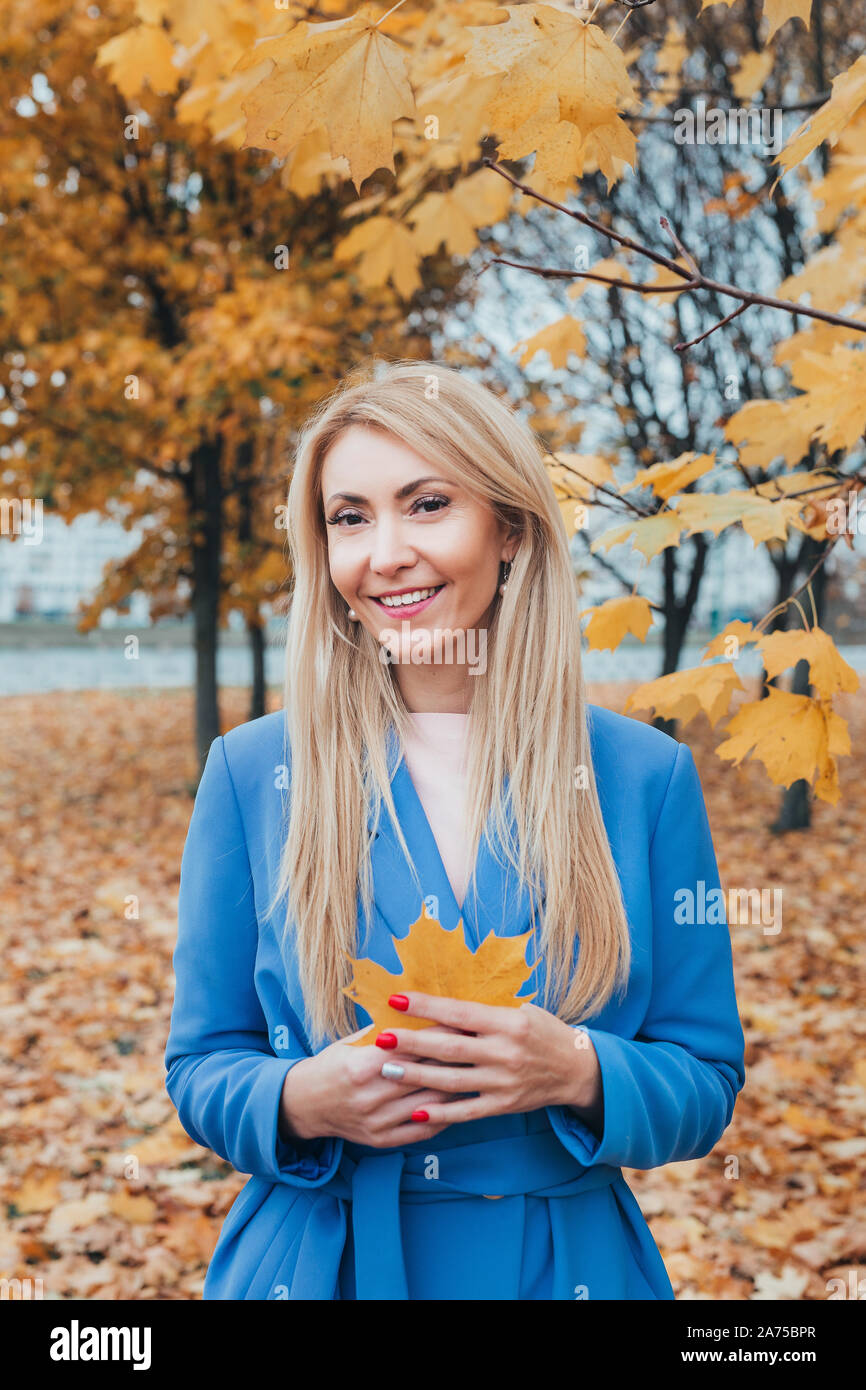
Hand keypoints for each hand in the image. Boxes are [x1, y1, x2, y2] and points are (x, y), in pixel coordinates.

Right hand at [279, 1023, 466, 1149]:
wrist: (304, 1104)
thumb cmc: (331, 1065)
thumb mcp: (350, 1042)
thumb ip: (383, 1031)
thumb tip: (420, 1012)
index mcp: (362, 1065)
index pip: (411, 1046)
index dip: (440, 1034)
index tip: (464, 1023)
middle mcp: (371, 1096)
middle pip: (424, 1074)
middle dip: (454, 1058)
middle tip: (479, 1046)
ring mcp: (377, 1121)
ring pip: (429, 1103)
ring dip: (455, 1087)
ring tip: (476, 1073)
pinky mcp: (382, 1140)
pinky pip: (423, 1130)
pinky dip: (444, 1116)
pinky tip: (461, 1104)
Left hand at [373, 994, 602, 1127]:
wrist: (577, 1069)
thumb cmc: (542, 1031)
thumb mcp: (520, 1010)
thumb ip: (484, 1010)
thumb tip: (439, 1001)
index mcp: (508, 1022)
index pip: (459, 1011)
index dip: (426, 1006)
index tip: (397, 999)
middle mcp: (505, 1052)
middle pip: (449, 1047)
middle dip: (411, 1042)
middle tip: (381, 1037)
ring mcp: (503, 1082)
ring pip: (451, 1080)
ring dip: (416, 1076)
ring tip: (386, 1070)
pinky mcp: (503, 1106)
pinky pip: (466, 1111)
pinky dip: (441, 1113)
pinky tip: (416, 1110)